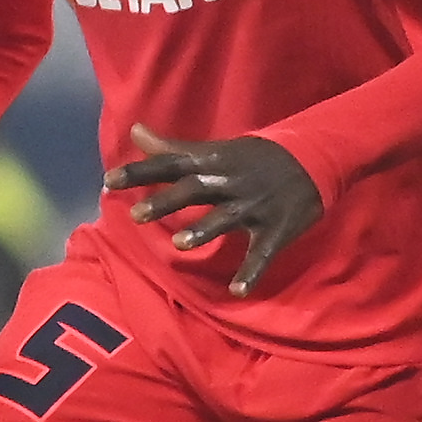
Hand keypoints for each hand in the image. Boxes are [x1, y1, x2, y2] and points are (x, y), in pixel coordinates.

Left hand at [107, 126, 322, 294]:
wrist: (312, 158)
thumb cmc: (251, 158)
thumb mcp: (213, 150)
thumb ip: (171, 147)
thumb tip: (133, 130)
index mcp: (212, 164)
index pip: (170, 164)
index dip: (140, 171)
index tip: (109, 180)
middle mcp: (229, 183)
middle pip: (194, 190)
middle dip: (166, 200)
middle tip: (137, 215)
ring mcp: (253, 206)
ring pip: (225, 218)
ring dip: (204, 230)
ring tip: (179, 244)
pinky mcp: (275, 229)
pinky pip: (262, 253)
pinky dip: (251, 272)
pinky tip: (237, 291)